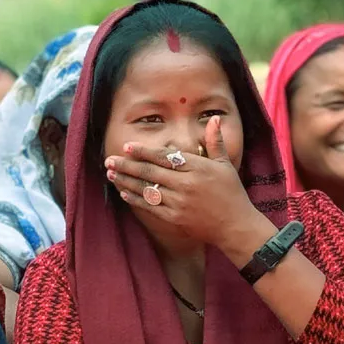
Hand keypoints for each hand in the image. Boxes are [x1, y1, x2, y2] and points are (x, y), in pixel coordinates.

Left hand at [105, 115, 270, 250]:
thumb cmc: (231, 192)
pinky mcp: (174, 218)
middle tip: (109, 159)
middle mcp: (186, 184)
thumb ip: (215, 142)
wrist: (235, 225)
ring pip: (146, 189)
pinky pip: (150, 206)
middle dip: (127, 165)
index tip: (127, 146)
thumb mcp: (225, 164)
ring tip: (110, 174)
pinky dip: (135, 198)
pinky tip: (123, 192)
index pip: (164, 156)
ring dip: (126, 181)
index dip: (144, 151)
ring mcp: (179, 202)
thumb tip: (214, 118)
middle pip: (150, 172)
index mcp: (198, 167)